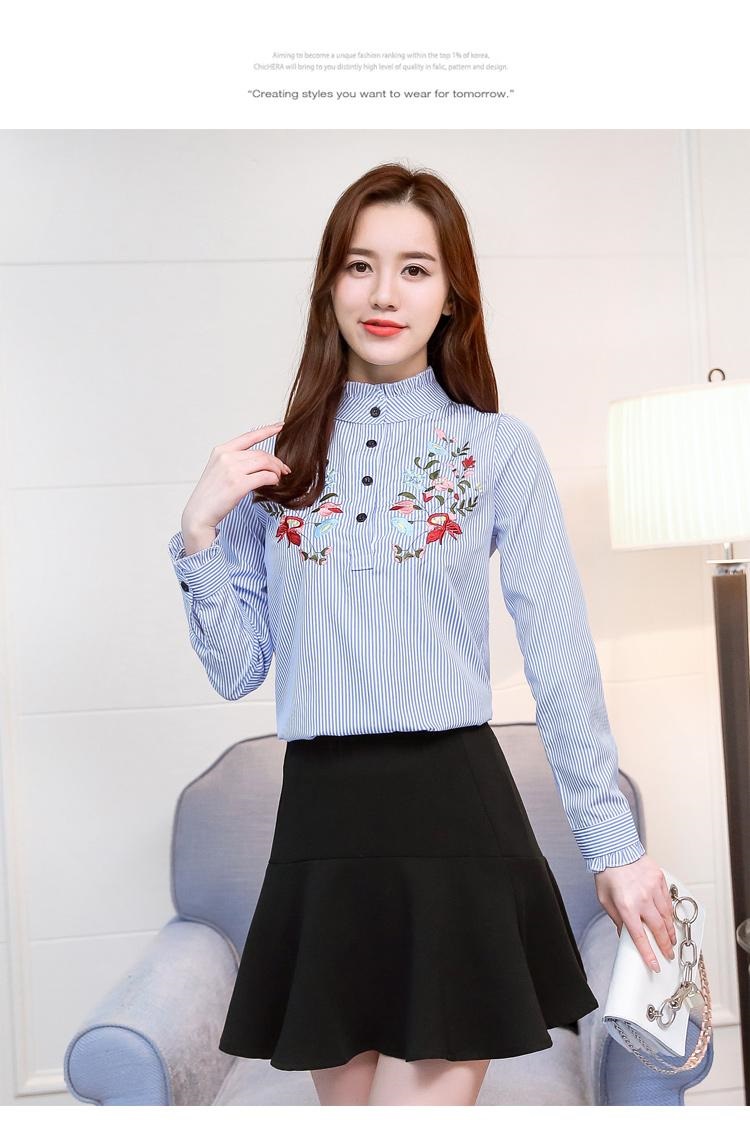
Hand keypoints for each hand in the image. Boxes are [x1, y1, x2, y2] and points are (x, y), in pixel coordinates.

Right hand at [181, 422, 290, 532]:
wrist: (199, 513)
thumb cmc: (210, 495)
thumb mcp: (219, 470)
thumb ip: (235, 461)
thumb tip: (261, 462)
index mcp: (221, 451)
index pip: (249, 436)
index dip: (267, 430)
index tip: (280, 426)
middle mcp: (226, 457)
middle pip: (261, 453)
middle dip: (276, 462)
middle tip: (283, 470)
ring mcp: (232, 470)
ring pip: (265, 464)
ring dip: (276, 471)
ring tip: (278, 479)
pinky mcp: (238, 484)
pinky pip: (265, 477)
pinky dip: (274, 480)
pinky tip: (273, 484)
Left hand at [594, 854, 677, 972]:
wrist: (615, 849)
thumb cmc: (608, 873)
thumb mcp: (605, 900)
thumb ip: (616, 919)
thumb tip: (624, 934)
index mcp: (626, 907)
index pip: (640, 937)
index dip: (648, 954)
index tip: (655, 964)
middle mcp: (642, 899)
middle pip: (659, 930)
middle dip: (665, 945)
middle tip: (668, 954)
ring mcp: (653, 889)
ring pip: (667, 916)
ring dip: (670, 931)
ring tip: (671, 940)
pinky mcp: (660, 880)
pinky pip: (668, 901)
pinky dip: (670, 912)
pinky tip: (669, 919)